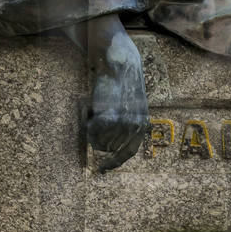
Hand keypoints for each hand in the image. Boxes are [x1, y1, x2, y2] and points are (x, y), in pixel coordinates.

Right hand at [86, 26, 148, 171]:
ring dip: (91, 127)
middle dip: (97, 135)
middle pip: (109, 146)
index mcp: (143, 124)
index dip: (115, 162)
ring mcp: (124, 123)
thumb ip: (125, 123)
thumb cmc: (121, 83)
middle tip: (92, 117)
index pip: (129, 151)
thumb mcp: (131, 105)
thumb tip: (108, 145)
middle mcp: (136, 126)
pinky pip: (93, 132)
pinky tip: (88, 109)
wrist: (120, 62)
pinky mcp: (111, 117)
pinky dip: (87, 122)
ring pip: (99, 140)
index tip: (102, 169)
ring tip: (92, 109)